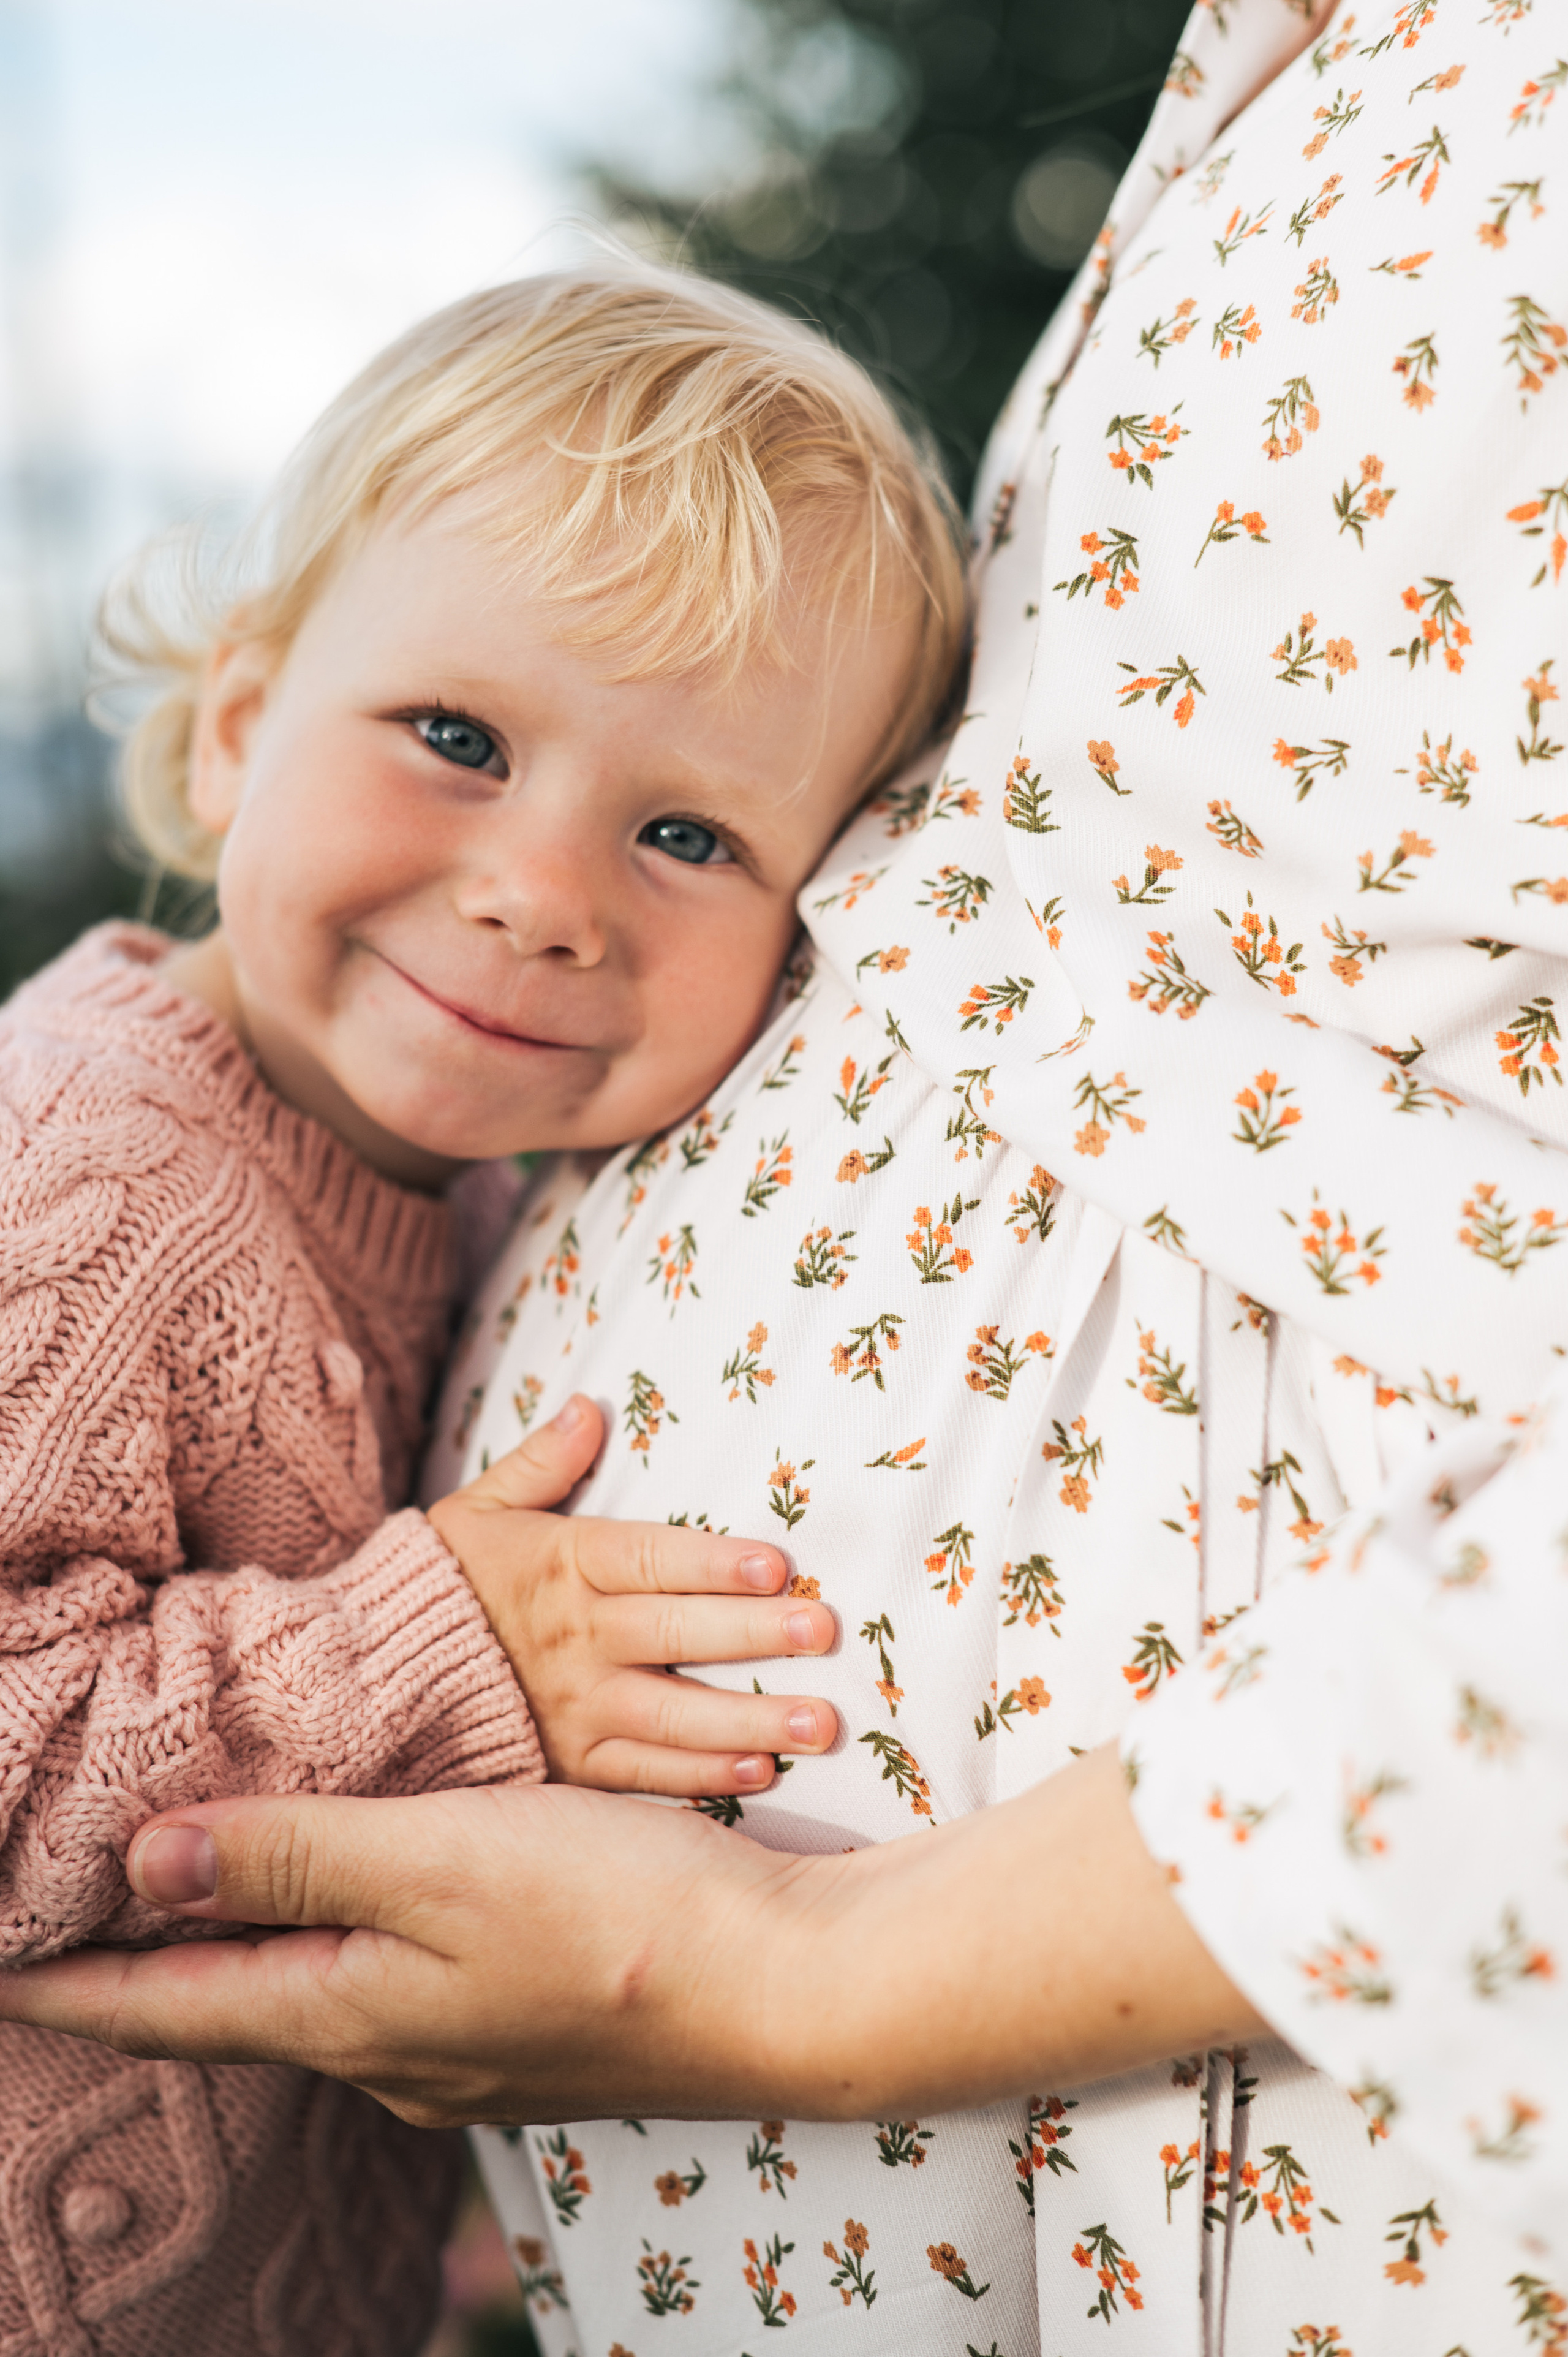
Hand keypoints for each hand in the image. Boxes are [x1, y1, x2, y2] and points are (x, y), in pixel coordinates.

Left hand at [0, 1752, 1261, 2129]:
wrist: (788, 1989)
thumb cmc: (617, 1916)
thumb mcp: (442, 1860)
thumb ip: (295, 1853)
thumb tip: (140, 1861)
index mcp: (351, 2016)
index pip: (170, 2004)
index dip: (73, 1980)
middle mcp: (390, 2052)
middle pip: (236, 2008)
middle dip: (152, 1968)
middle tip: (80, 1918)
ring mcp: (461, 2049)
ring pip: (317, 1995)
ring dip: (250, 1947)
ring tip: (201, 1903)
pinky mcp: (522, 2022)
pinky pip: (392, 1985)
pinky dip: (345, 1939)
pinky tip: (367, 1901)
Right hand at [427, 1395, 837, 1796]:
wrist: (370, 1677)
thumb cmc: (445, 1585)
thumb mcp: (478, 1511)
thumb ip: (540, 1463)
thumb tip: (588, 1405)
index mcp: (558, 1566)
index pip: (645, 1560)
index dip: (711, 1564)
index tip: (777, 1566)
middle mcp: (572, 1639)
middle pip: (673, 1634)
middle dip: (754, 1634)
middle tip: (823, 1630)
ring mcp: (572, 1708)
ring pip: (673, 1716)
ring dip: (750, 1720)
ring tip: (820, 1723)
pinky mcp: (567, 1766)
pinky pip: (643, 1774)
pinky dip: (700, 1777)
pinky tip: (760, 1770)